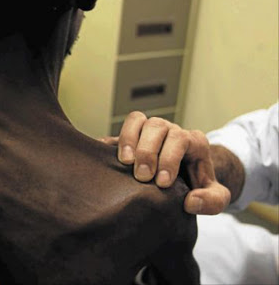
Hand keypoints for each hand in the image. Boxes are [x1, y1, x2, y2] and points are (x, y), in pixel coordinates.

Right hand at [101, 112, 229, 214]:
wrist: (187, 179)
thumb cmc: (199, 187)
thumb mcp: (215, 197)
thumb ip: (213, 201)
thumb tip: (191, 201)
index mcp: (193, 141)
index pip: (181, 139)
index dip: (170, 158)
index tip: (163, 182)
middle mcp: (170, 130)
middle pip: (157, 126)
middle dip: (148, 151)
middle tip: (143, 176)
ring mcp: (150, 130)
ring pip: (138, 120)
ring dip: (129, 140)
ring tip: (125, 163)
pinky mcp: (133, 136)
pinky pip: (122, 127)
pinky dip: (113, 139)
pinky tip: (107, 155)